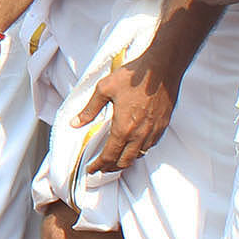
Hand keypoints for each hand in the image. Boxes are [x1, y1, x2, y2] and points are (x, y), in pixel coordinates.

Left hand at [72, 46, 182, 173]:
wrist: (161, 68)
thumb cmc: (133, 77)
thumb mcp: (104, 89)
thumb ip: (89, 110)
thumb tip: (75, 123)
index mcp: (123, 128)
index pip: (109, 156)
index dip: (98, 166)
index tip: (91, 169)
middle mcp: (139, 135)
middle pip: (124, 162)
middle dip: (110, 168)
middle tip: (101, 167)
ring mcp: (153, 132)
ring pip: (138, 156)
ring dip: (125, 161)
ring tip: (115, 159)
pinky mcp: (162, 126)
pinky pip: (150, 146)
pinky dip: (139, 151)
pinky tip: (134, 146)